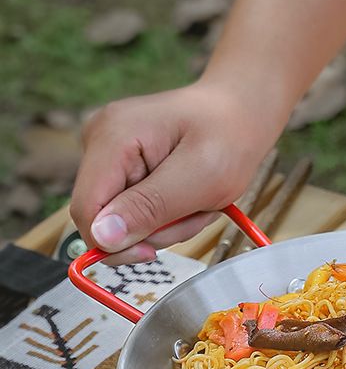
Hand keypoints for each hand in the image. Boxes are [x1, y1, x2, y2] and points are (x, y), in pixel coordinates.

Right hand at [70, 81, 276, 264]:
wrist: (238, 115)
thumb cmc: (227, 138)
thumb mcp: (199, 179)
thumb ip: (149, 208)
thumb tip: (101, 237)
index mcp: (111, 138)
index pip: (85, 210)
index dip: (113, 244)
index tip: (152, 253)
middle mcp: (99, 142)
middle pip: (105, 220)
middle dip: (154, 231)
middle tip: (195, 213)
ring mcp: (109, 155)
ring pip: (124, 222)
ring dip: (167, 225)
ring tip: (197, 202)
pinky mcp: (123, 168)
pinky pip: (136, 212)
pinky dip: (167, 217)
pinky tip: (188, 199)